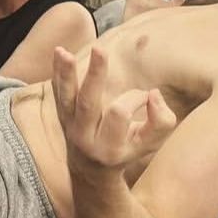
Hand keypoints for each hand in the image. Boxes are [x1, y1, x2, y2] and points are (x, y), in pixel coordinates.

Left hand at [52, 46, 176, 173]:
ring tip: (64, 52)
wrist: (91, 169)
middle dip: (95, 75)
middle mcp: (85, 138)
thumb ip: (161, 121)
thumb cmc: (128, 150)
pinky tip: (58, 52)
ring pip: (66, 97)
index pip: (120, 113)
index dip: (136, 98)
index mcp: (109, 149)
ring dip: (66, 73)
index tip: (148, 96)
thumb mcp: (151, 145)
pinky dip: (57, 72)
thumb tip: (153, 94)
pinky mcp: (61, 115)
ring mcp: (69, 126)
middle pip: (88, 103)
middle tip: (100, 49)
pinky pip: (57, 92)